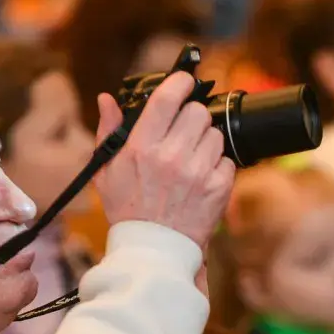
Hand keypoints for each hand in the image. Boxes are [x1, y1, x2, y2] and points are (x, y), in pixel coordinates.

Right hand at [93, 71, 235, 250]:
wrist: (153, 251)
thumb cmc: (128, 211)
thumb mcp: (106, 172)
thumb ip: (108, 131)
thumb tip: (107, 99)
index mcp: (142, 147)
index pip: (167, 98)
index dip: (179, 82)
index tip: (183, 82)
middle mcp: (171, 156)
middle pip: (198, 112)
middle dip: (193, 117)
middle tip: (184, 132)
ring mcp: (198, 172)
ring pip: (215, 134)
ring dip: (206, 142)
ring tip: (191, 160)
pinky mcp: (218, 188)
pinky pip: (227, 160)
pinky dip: (218, 166)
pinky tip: (201, 179)